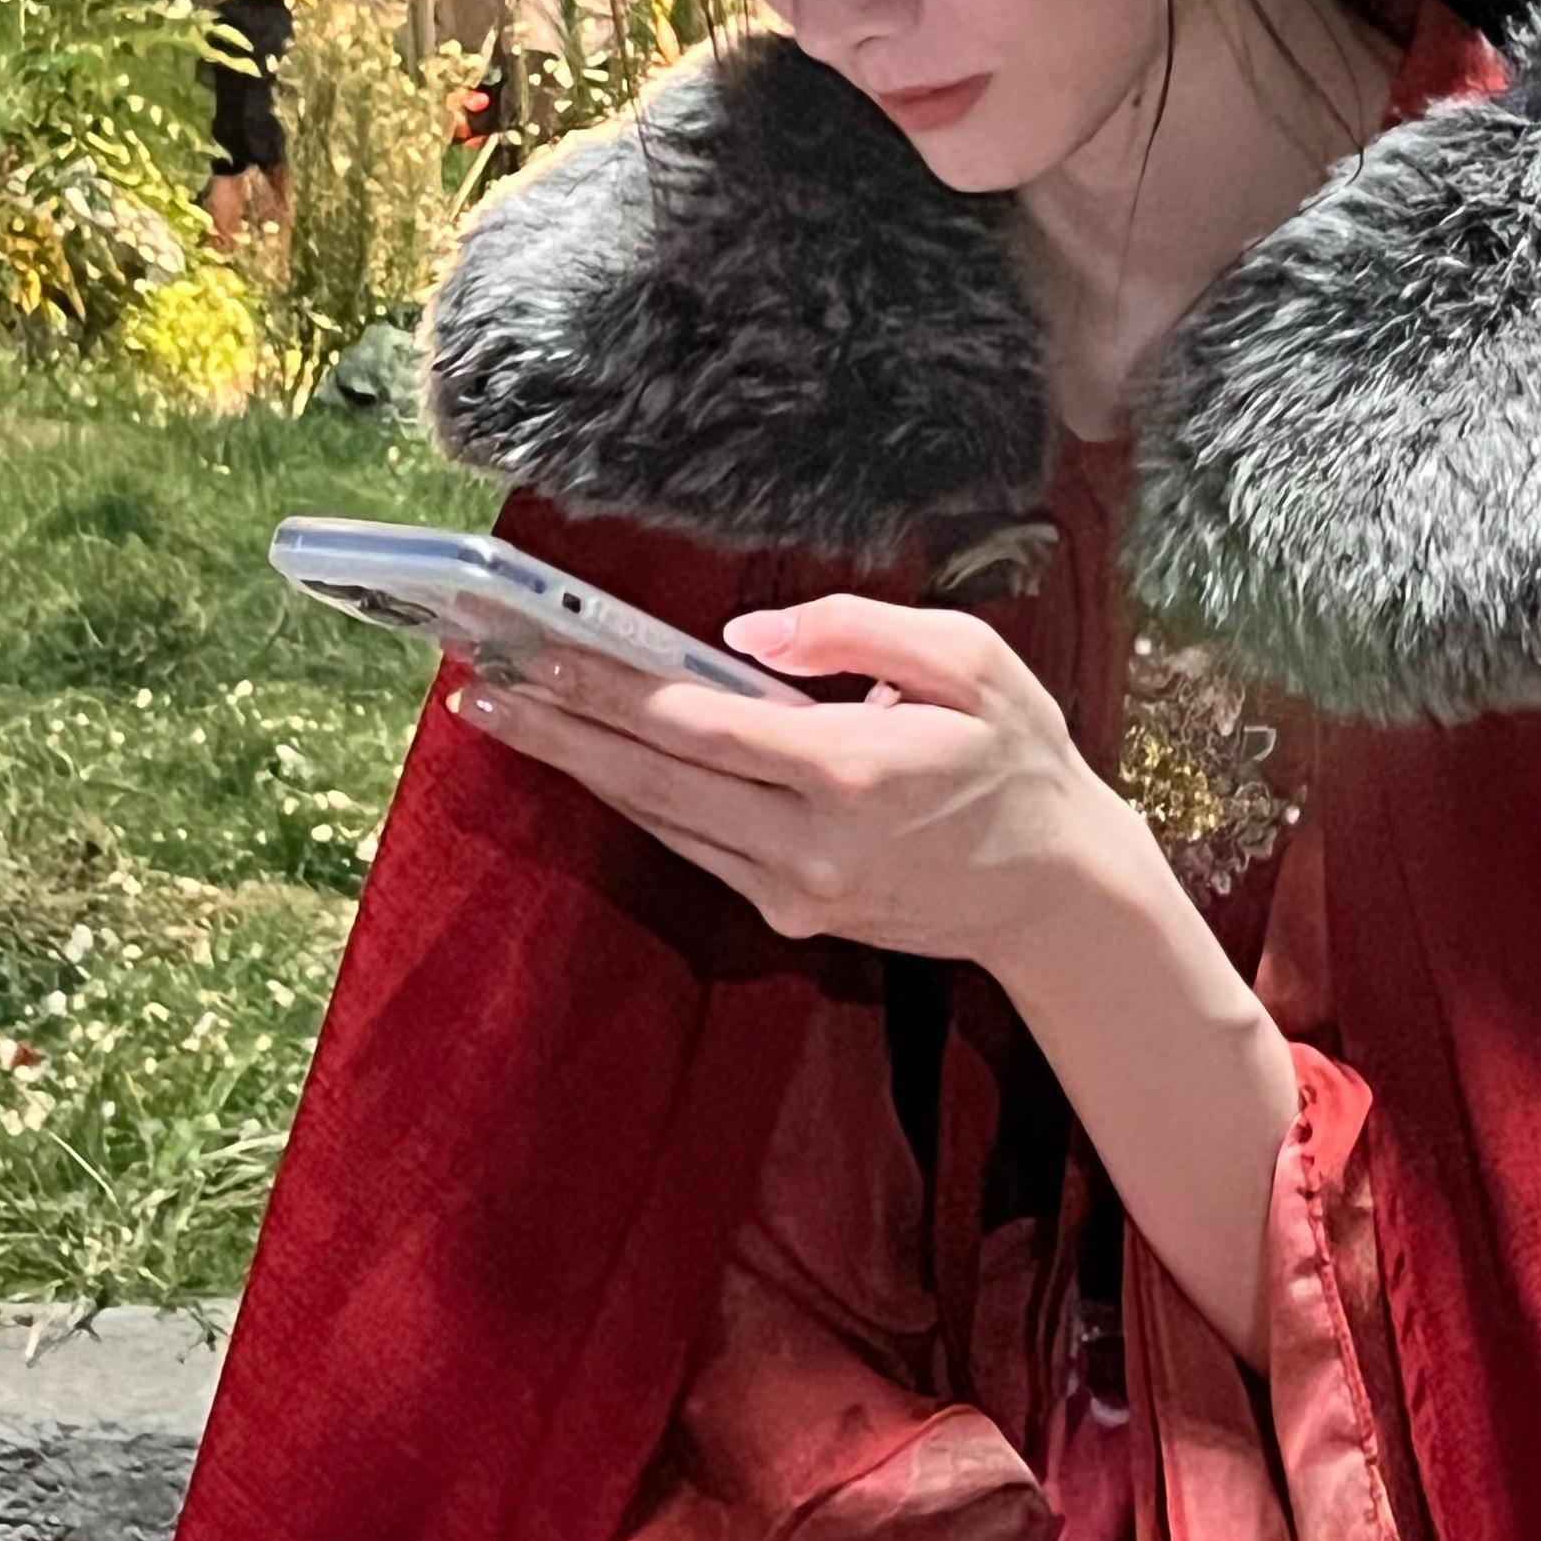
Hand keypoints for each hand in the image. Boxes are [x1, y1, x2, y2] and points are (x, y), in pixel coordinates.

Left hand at [446, 594, 1121, 969]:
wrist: (1062, 896)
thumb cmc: (1021, 760)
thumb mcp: (969, 659)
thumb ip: (857, 629)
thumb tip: (747, 638)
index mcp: (849, 770)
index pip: (696, 724)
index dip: (606, 688)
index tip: (538, 652)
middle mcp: (807, 841)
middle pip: (652, 779)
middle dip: (559, 730)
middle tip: (478, 685)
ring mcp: (794, 888)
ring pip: (660, 819)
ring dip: (582, 766)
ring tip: (511, 713)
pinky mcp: (792, 911)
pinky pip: (695, 846)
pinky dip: (637, 800)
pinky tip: (594, 762)